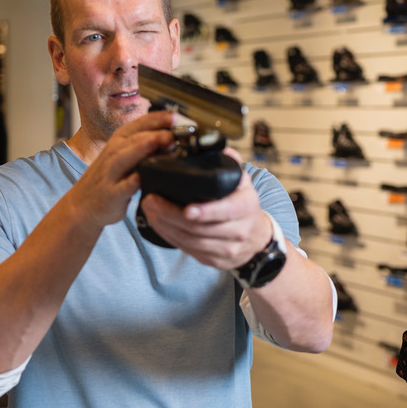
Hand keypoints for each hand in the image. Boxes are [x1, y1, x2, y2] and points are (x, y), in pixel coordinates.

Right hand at [66, 111, 176, 227]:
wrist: (83, 203)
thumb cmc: (110, 177)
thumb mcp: (125, 154)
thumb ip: (147, 145)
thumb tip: (176, 138)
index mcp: (121, 140)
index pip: (141, 123)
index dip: (159, 119)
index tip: (176, 116)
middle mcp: (115, 152)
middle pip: (135, 138)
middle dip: (155, 134)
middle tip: (173, 134)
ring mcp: (111, 173)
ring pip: (125, 158)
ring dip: (143, 148)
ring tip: (161, 143)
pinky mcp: (111, 194)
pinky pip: (121, 187)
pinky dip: (130, 183)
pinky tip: (140, 179)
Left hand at [138, 147, 270, 269]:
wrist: (256, 237)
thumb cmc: (243, 204)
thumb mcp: (243, 181)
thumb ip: (230, 162)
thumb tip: (217, 146)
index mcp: (246, 207)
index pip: (225, 211)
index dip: (205, 211)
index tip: (186, 208)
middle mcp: (239, 230)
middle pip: (199, 228)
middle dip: (170, 214)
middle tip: (151, 200)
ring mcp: (226, 249)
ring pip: (189, 241)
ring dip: (165, 225)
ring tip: (149, 209)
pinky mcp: (214, 261)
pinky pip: (187, 250)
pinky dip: (169, 236)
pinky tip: (158, 223)